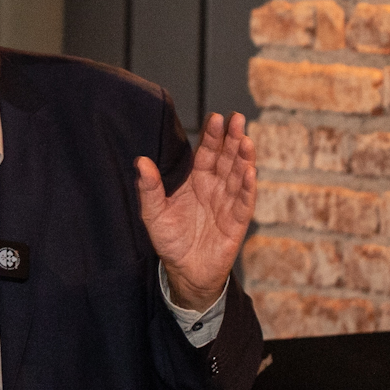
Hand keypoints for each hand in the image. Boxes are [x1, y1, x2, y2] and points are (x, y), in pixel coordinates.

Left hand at [136, 111, 257, 311]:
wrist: (185, 272)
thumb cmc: (170, 240)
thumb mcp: (153, 214)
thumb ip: (149, 189)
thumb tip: (140, 161)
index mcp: (196, 180)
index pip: (206, 152)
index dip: (212, 136)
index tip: (215, 117)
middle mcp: (215, 187)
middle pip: (226, 158)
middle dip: (231, 138)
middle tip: (236, 118)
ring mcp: (228, 202)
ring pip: (238, 175)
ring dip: (243, 158)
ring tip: (245, 141)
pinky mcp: (237, 221)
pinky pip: (244, 201)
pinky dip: (248, 187)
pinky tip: (249, 172)